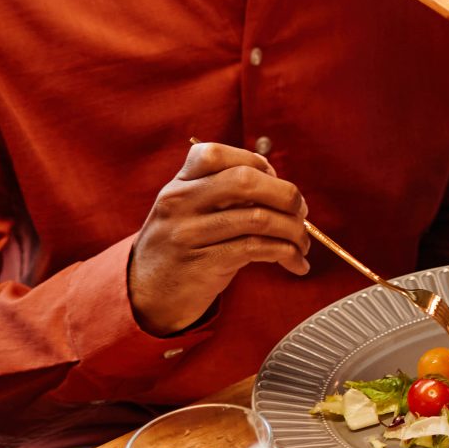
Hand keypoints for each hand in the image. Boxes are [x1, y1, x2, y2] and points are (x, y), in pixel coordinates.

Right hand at [128, 142, 309, 334]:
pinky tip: (297, 264)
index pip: (217, 154)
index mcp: (180, 183)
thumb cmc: (183, 246)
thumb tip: (283, 188)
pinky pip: (258, 249)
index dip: (256, 162)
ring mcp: (189, 233)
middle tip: (300, 211)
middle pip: (245, 181)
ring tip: (302, 242)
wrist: (145, 293)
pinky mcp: (203, 264)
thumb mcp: (190, 210)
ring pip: (258, 218)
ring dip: (294, 231)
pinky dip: (288, 254)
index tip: (274, 181)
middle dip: (285, 194)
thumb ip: (224, 193)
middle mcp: (180, 203)